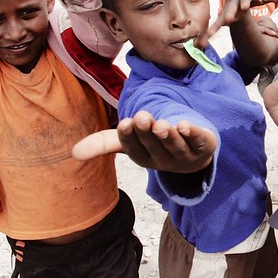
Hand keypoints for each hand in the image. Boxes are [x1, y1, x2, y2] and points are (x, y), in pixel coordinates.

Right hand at [72, 111, 217, 172]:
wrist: (193, 154)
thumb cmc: (156, 145)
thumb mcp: (131, 142)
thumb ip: (105, 143)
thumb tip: (73, 153)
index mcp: (144, 157)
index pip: (134, 149)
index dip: (130, 137)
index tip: (125, 123)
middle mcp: (164, 159)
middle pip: (154, 145)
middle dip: (148, 132)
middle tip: (142, 117)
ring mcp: (185, 155)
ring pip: (175, 146)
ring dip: (168, 135)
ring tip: (161, 123)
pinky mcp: (204, 146)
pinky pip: (198, 141)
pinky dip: (193, 134)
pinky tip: (185, 125)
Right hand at [205, 0, 277, 40]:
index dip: (244, 2)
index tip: (244, 7)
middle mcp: (233, 2)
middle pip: (231, 8)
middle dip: (229, 13)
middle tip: (227, 19)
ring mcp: (227, 11)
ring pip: (220, 19)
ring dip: (215, 27)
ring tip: (209, 35)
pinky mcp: (223, 19)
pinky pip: (215, 27)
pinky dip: (208, 35)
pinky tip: (201, 44)